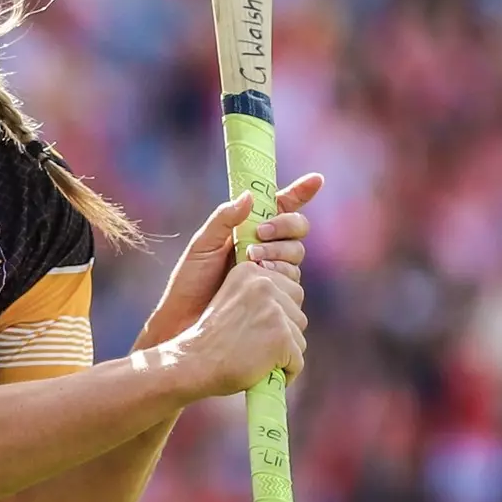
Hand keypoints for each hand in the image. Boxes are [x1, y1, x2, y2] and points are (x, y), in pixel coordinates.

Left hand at [136, 173, 322, 350]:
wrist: (186, 321)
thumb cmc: (190, 282)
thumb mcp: (202, 246)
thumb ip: (223, 220)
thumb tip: (250, 197)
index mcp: (248, 231)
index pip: (280, 207)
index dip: (301, 193)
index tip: (316, 180)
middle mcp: (266, 249)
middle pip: (296, 230)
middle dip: (284, 227)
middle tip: (260, 234)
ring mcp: (273, 273)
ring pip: (296, 256)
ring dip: (278, 253)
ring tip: (251, 262)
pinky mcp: (278, 297)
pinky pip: (293, 284)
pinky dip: (280, 277)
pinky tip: (262, 279)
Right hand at [160, 261, 307, 399]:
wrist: (193, 363)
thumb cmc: (210, 340)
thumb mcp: (233, 301)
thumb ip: (260, 295)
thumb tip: (291, 303)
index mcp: (249, 271)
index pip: (289, 291)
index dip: (274, 317)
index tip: (249, 327)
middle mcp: (264, 284)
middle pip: (298, 313)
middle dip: (283, 333)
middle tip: (253, 343)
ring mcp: (274, 311)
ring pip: (299, 338)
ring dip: (283, 353)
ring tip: (254, 357)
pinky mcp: (282, 336)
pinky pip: (297, 361)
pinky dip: (284, 372)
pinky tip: (260, 371)